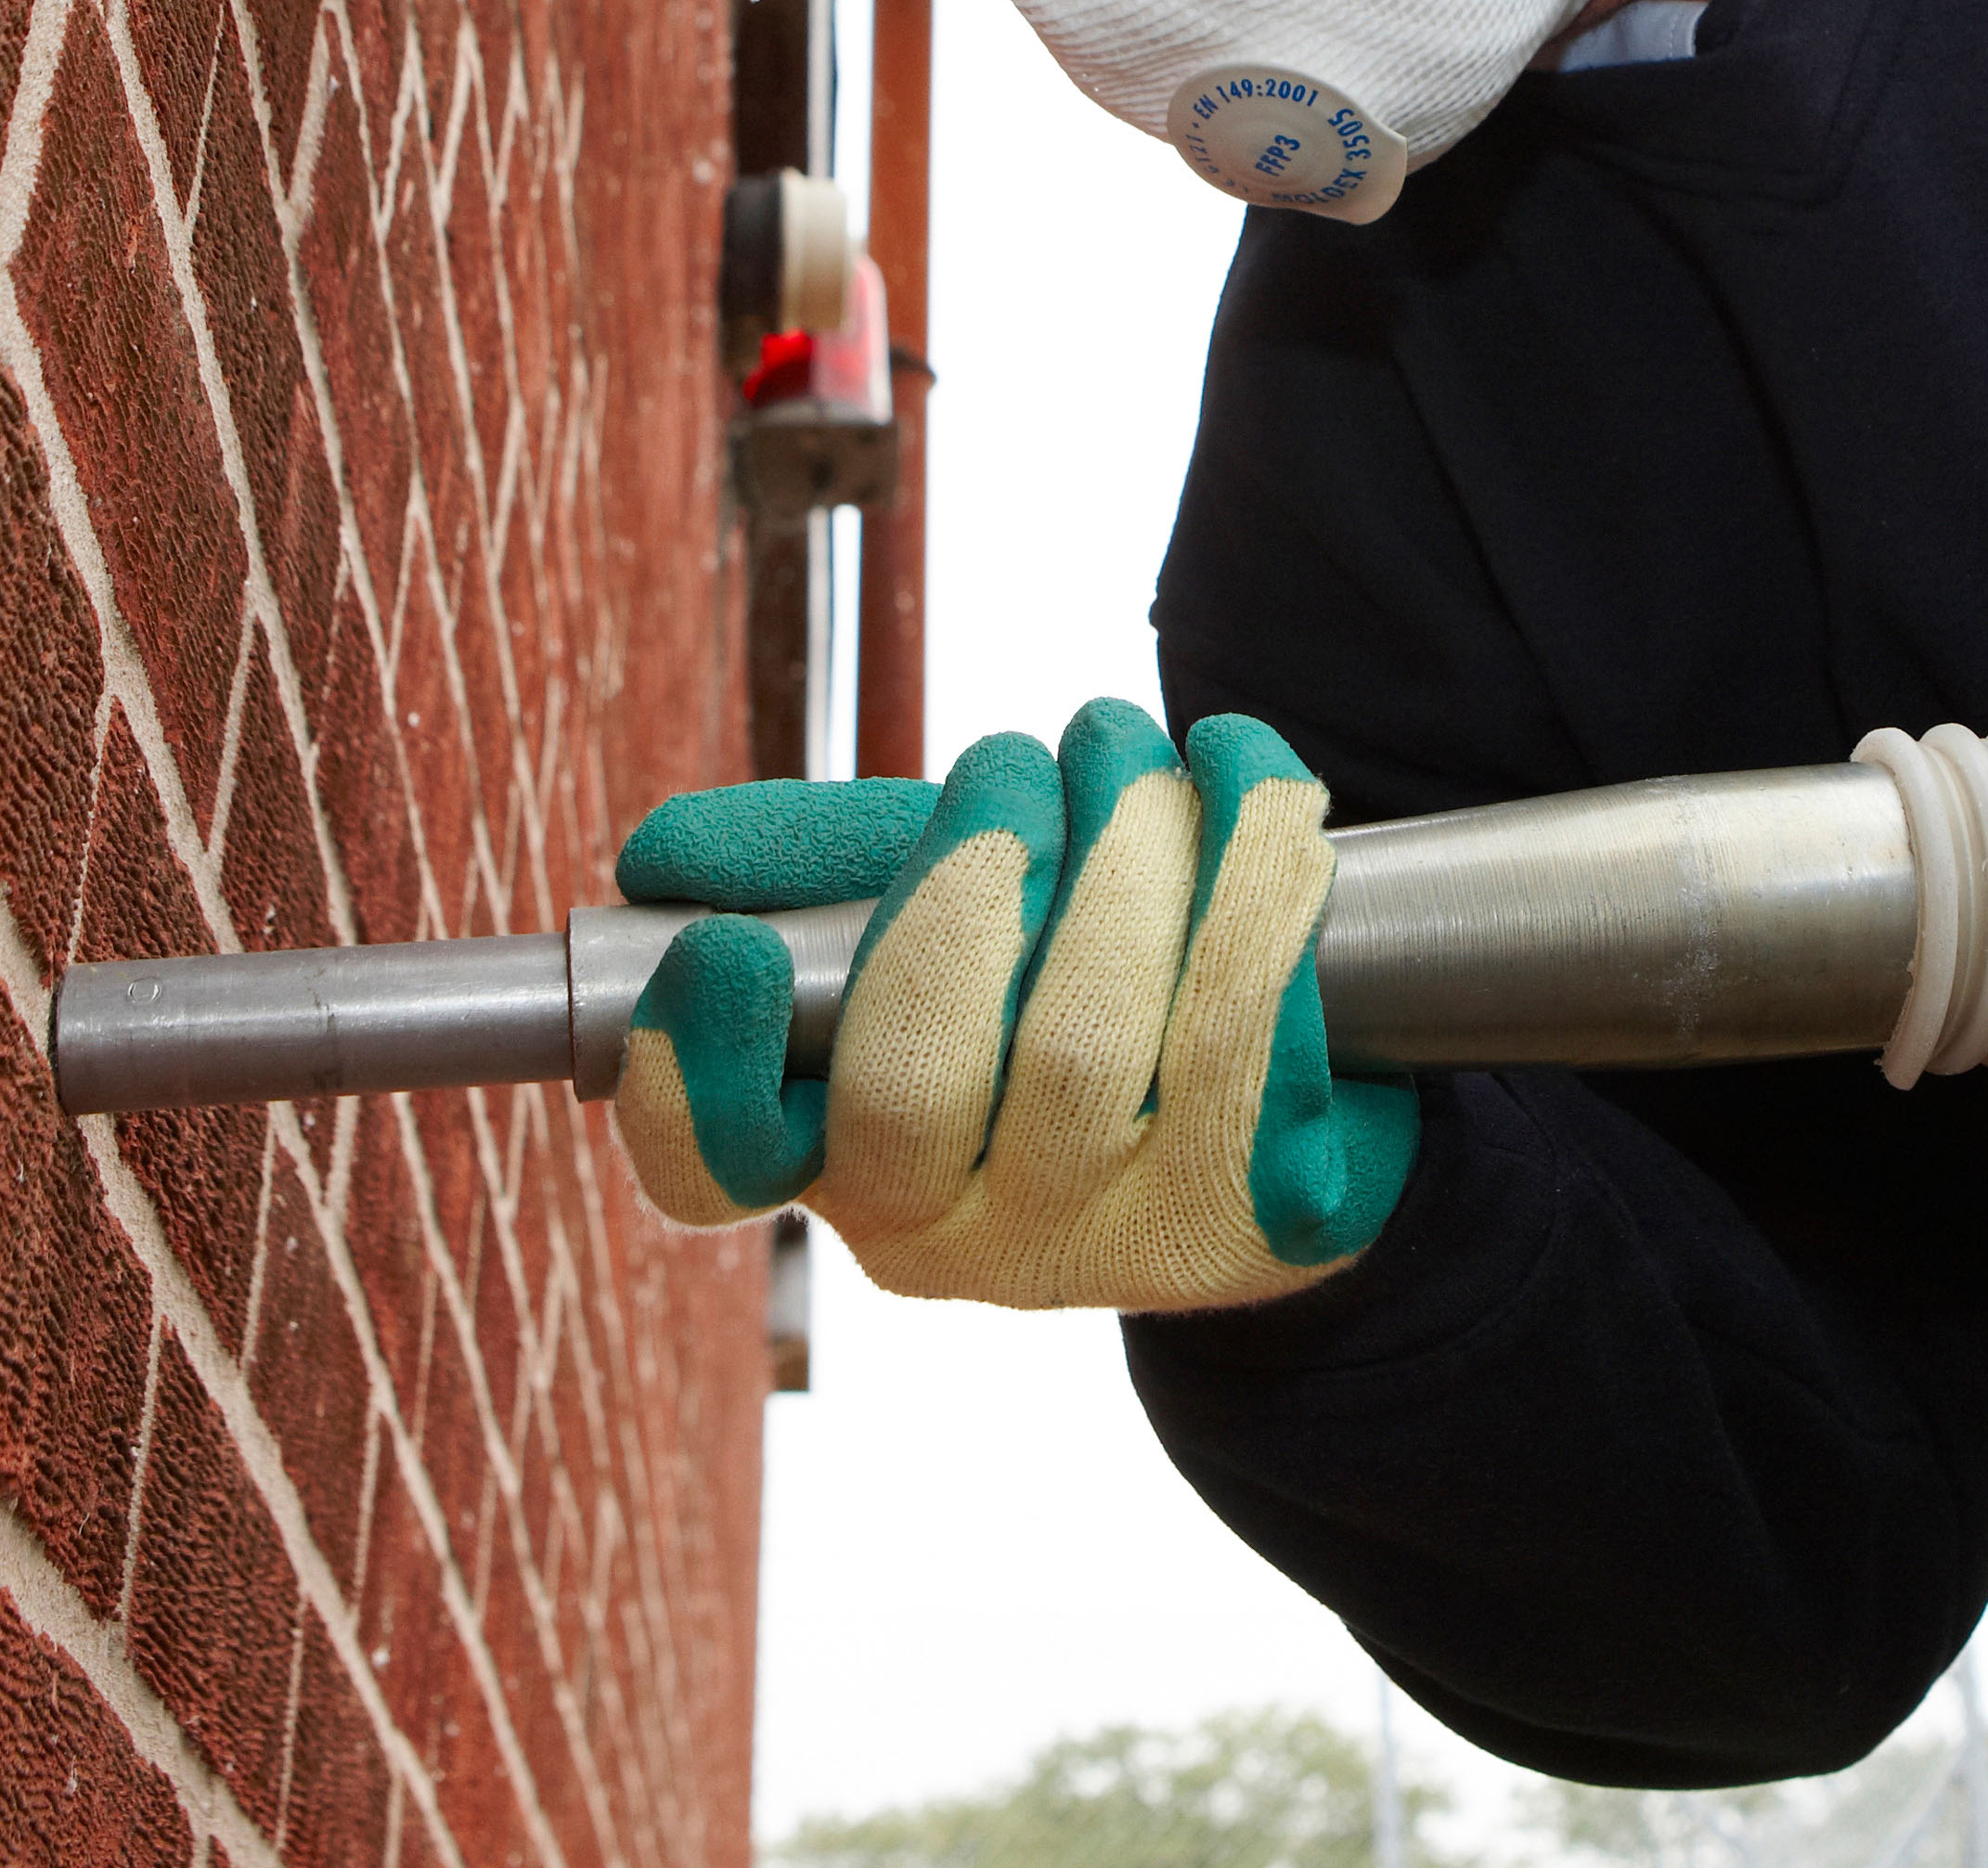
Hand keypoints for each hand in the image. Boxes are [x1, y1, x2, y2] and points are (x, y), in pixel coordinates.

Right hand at [603, 700, 1413, 1310]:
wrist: (1330, 1053)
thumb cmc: (1089, 966)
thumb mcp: (946, 900)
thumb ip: (808, 871)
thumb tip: (657, 858)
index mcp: (857, 1166)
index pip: (717, 1170)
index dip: (695, 1073)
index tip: (731, 946)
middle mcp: (973, 1241)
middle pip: (912, 1079)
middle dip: (964, 878)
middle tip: (1016, 761)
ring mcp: (1127, 1243)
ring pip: (1084, 1040)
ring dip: (1112, 847)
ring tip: (1126, 745)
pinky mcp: (1275, 1212)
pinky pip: (1249, 1028)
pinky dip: (1250, 865)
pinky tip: (1243, 781)